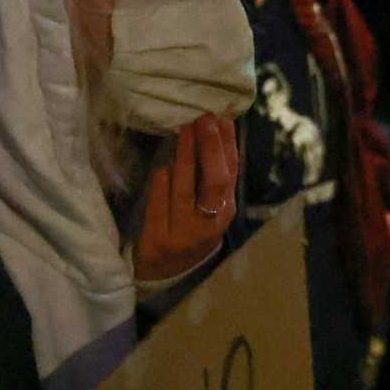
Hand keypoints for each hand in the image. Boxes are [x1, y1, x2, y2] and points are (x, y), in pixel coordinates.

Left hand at [131, 117, 239, 282]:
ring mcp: (184, 233)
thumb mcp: (207, 208)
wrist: (164, 273)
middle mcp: (209, 223)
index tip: (223, 117)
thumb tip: (214, 132)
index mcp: (225, 212)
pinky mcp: (158, 240)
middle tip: (205, 118)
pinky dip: (163, 184)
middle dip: (211, 147)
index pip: (231, 173)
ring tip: (184, 130)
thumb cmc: (186, 230)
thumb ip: (210, 178)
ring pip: (187, 190)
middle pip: (215, 181)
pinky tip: (164, 166)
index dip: (228, 144)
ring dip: (186, 157)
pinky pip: (160, 206)